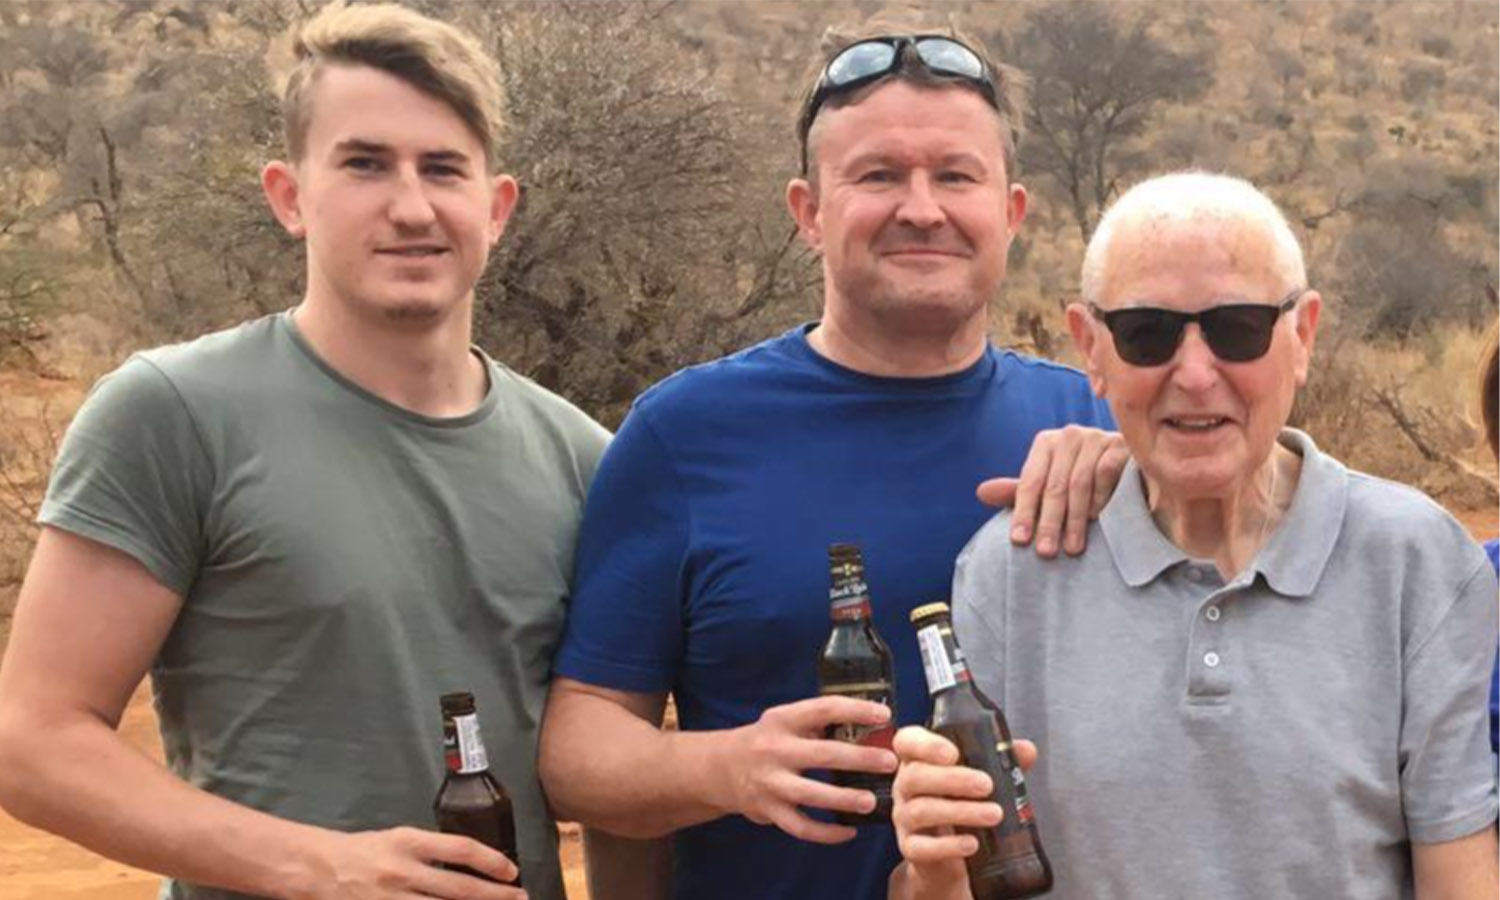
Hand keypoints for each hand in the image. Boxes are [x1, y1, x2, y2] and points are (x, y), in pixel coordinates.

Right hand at [296, 827, 524, 899]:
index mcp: (408, 843)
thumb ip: (429, 852)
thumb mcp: (397, 839)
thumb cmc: (360, 851)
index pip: (461, 850)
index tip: (511, 872)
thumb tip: (469, 866)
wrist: (314, 870)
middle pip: (460, 889)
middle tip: (520, 898)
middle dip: (496, 896)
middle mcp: (403, 872)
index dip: (492, 861)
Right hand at [717, 696, 896, 844]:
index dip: (855, 710)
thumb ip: (818, 724)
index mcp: (782, 720)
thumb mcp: (785, 721)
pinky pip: (801, 827)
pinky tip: (849, 831)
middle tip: (890, 763)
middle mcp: (774, 750)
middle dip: (859, 759)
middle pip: (822, 755)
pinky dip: (827, 833)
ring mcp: (769, 783)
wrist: (719, 768)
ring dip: (844, 799)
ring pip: (811, 795)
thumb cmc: (766, 741)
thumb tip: (870, 728)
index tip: (884, 715)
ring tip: (871, 802)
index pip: (823, 709)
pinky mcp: (768, 810)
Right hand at [889, 727, 1036, 898]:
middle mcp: (905, 786)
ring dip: (960, 811)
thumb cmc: (959, 805)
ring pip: (921, 810)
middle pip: (915, 776)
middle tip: (986, 785)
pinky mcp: (910, 848)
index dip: (925, 744)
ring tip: (993, 814)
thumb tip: (1026, 750)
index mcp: (918, 761)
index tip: (952, 752)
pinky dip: (948, 846)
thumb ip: (1001, 760)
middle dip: (953, 779)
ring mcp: (904, 818)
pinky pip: (921, 847)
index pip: (907, 742)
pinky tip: (972, 843)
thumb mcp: (978, 778)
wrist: (947, 856)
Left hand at [976, 426, 1127, 556]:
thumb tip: (981, 493)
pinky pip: (1106, 474)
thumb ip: (1019, 492)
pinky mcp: (1121, 446)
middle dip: (1048, 522)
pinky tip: (1098, 520)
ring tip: (1072, 548)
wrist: (1129, 471)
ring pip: (1079, 483)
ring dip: (1074, 519)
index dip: (1023, 513)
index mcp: (1046, 442)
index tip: (1019, 542)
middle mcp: (1070, 435)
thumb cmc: (1082, 482)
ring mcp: (1097, 437)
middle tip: (1045, 552)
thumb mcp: (1049, 486)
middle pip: (1054, 486)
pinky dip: (1101, 499)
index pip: (1029, 482)